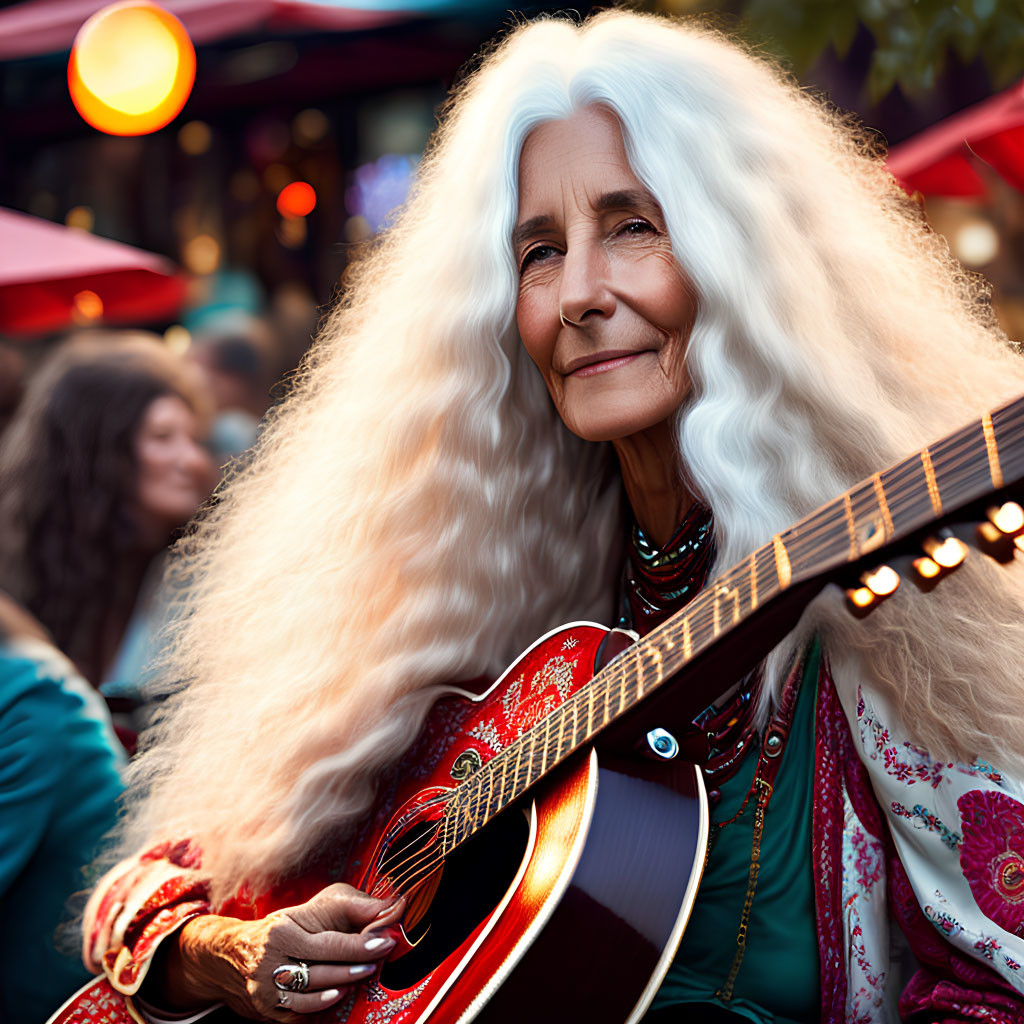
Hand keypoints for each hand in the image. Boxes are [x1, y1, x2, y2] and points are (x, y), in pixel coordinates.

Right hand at [165, 883, 404, 1019]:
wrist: (238, 950)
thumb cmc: (291, 923)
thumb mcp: (319, 906)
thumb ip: (356, 906)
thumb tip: (394, 907)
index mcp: (283, 931)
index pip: (328, 943)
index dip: (359, 945)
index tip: (385, 943)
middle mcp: (270, 962)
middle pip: (318, 973)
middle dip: (351, 970)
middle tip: (376, 965)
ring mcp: (265, 990)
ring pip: (307, 997)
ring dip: (337, 989)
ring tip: (359, 979)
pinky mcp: (267, 1009)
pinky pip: (297, 1014)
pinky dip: (318, 1008)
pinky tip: (336, 997)